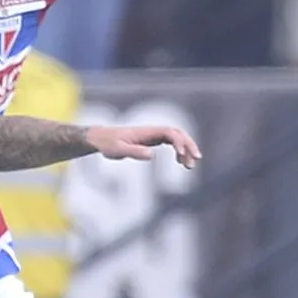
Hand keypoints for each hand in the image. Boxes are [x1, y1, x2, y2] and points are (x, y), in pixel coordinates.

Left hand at [85, 124, 201, 167]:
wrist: (101, 138)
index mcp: (147, 132)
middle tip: (196, 160)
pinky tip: (180, 162)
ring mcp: (153, 135)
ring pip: (177, 138)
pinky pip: (171, 142)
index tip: (182, 156)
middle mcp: (153, 131)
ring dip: (186, 149)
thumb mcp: (118, 150)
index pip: (170, 132)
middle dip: (189, 145)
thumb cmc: (108, 144)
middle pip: (178, 133)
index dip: (179, 142)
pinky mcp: (152, 140)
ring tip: (190, 166)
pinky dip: (179, 151)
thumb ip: (134, 151)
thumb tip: (152, 155)